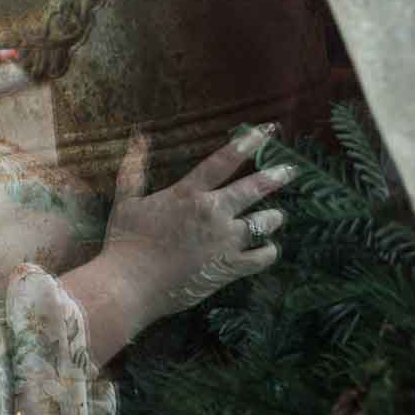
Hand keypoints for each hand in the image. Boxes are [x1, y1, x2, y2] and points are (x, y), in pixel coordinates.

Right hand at [102, 126, 293, 325]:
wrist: (130, 284)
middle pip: (253, 189)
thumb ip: (134, 169)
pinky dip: (269, 251)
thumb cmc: (125, 243)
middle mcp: (212, 212)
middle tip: (290, 171)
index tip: (267, 130)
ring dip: (273, 218)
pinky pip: (262, 256)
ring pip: (264, 223)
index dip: (247, 143)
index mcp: (188, 194)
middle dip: (275, 177)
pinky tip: (269, 248)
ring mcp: (224, 240)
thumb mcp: (125, 201)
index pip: (223, 162)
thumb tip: (138, 137)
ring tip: (276, 217)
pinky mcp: (230, 267)